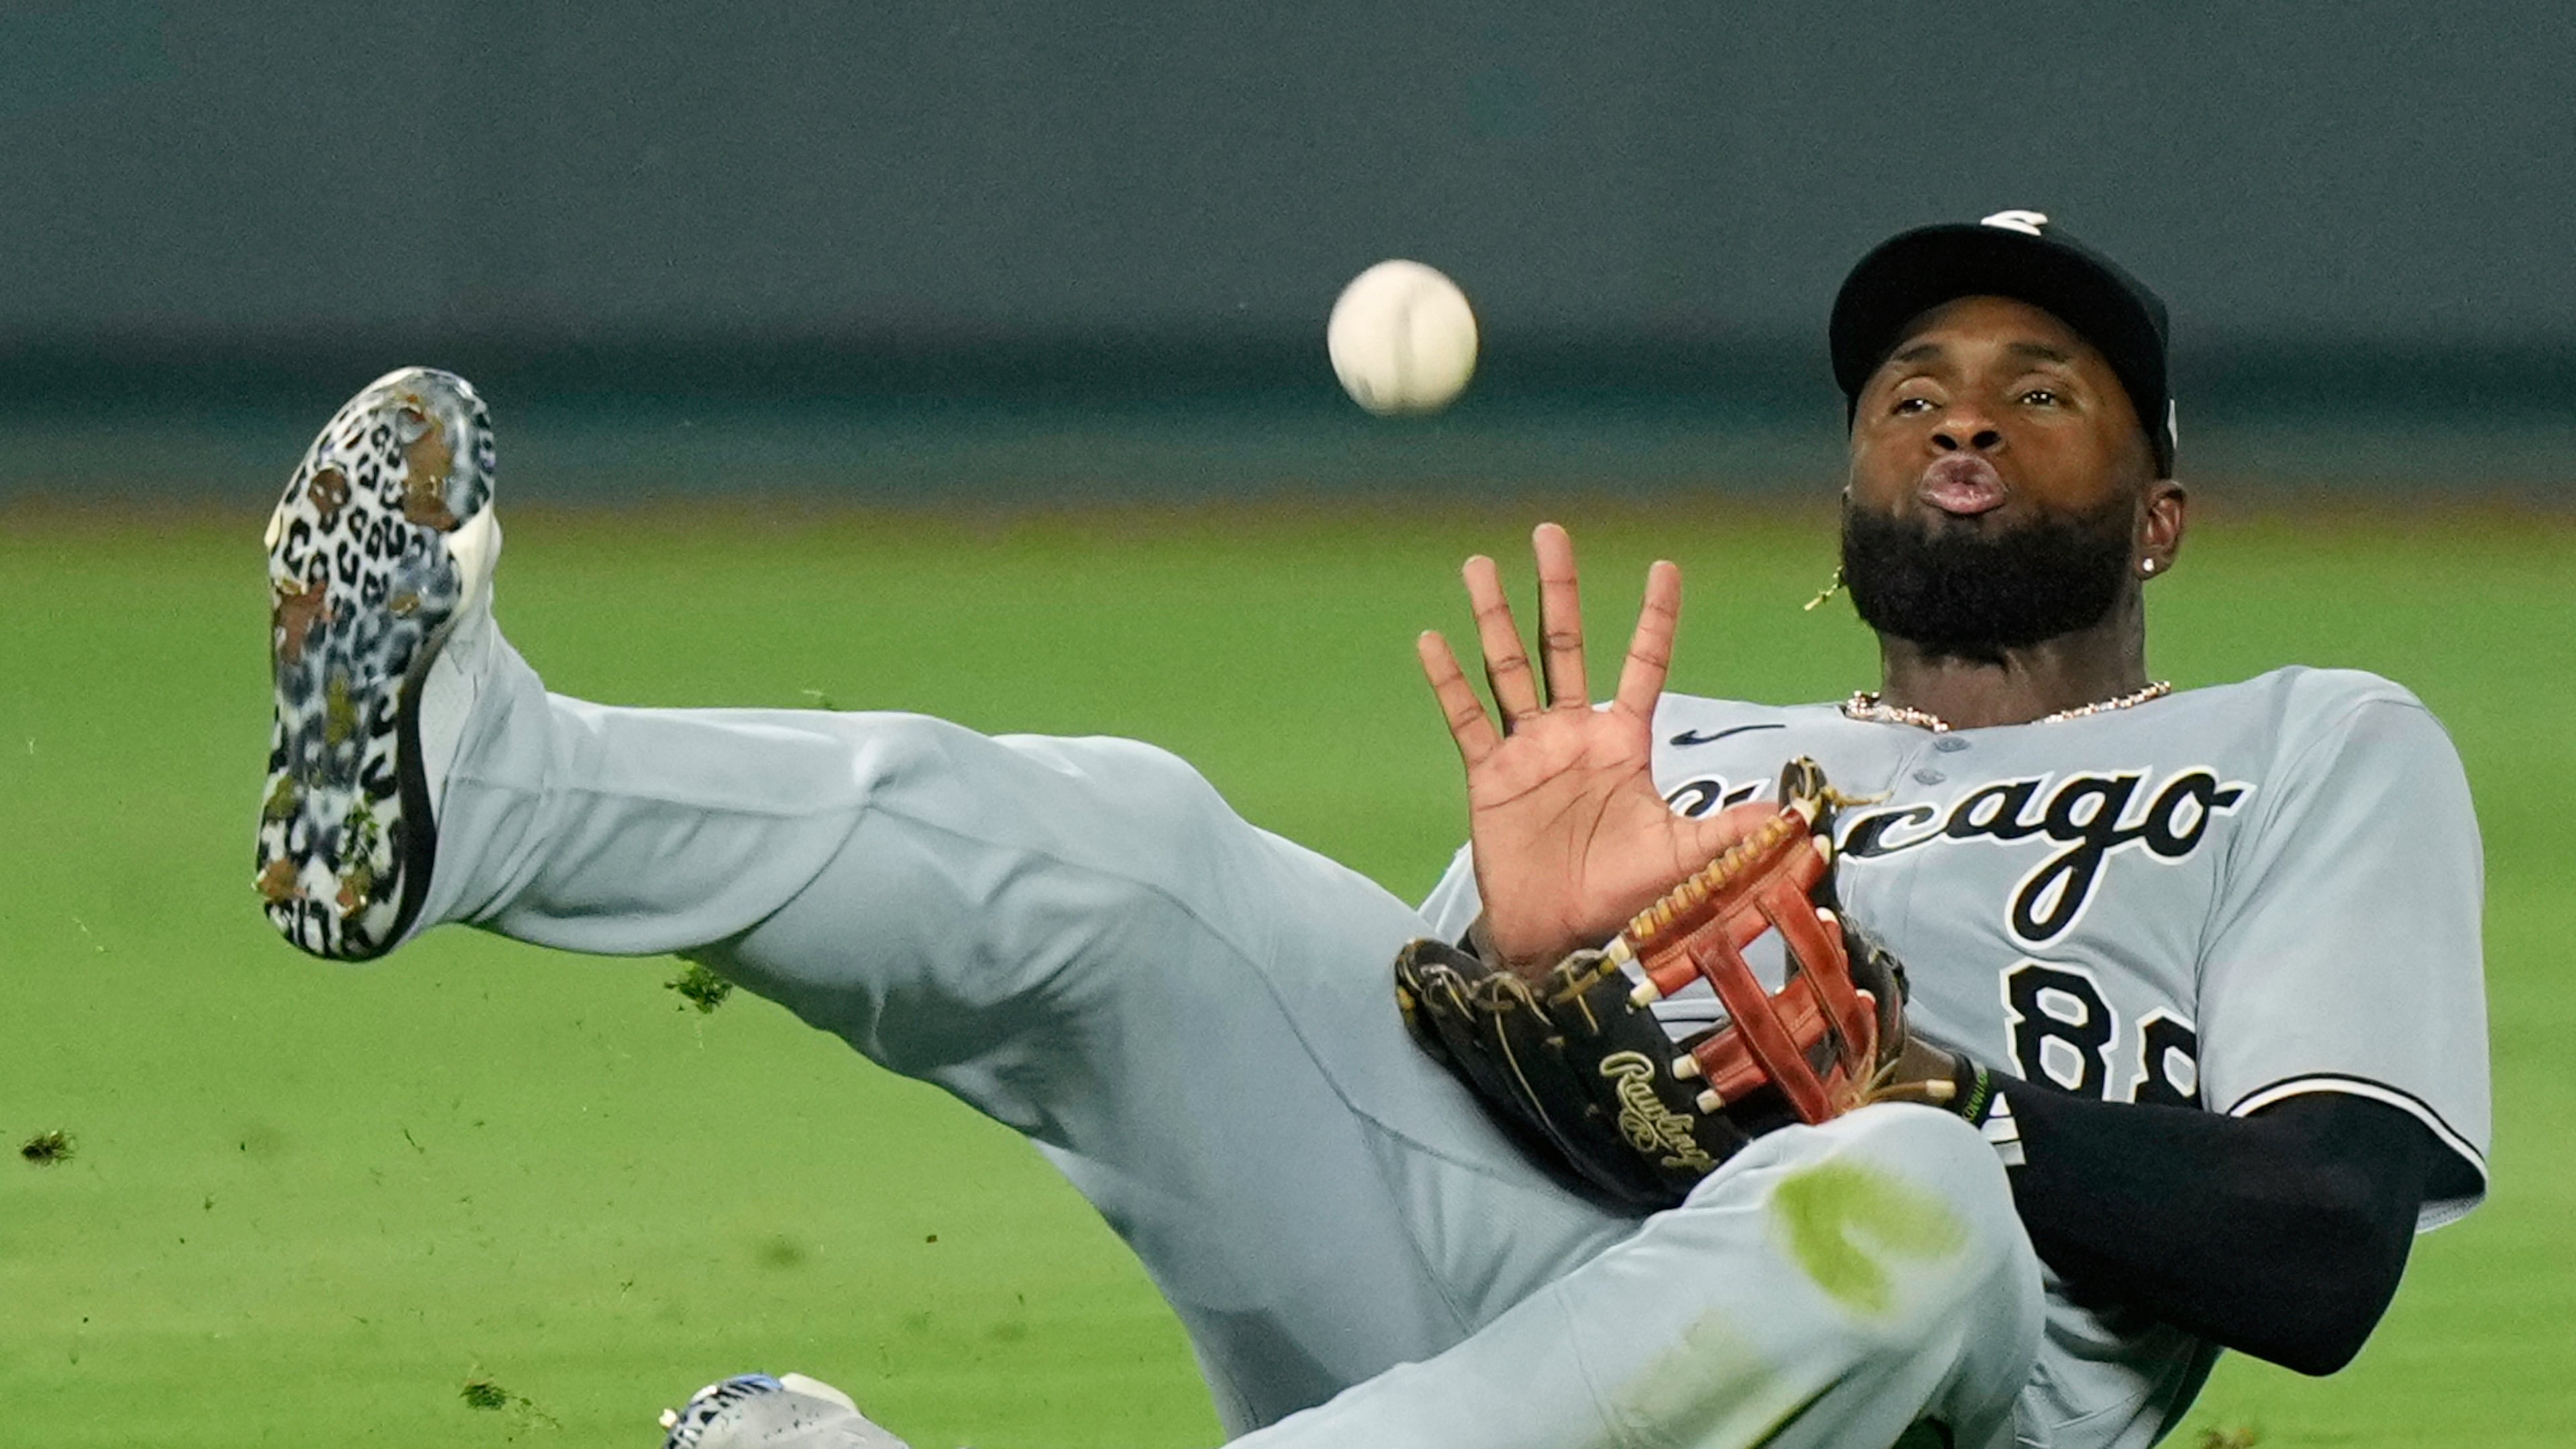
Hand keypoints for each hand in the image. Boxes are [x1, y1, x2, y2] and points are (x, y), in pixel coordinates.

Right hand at [1418, 523, 1771, 977]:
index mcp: (1623, 741)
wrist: (1563, 937)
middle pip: (1565, 646)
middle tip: (1550, 531)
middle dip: (1558, 590)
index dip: (1654, 618)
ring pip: (1509, 668)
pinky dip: (1449, 682)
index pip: (1642, 666)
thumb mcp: (1684, 858)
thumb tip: (1793, 816)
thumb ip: (1730, 830)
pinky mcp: (1490, 774)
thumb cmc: (1624, 896)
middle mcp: (1574, 734)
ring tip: (1479, 565)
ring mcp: (1529, 749)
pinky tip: (1432, 641)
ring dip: (1493, 617)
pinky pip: (1468, 719)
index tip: (1665, 567)